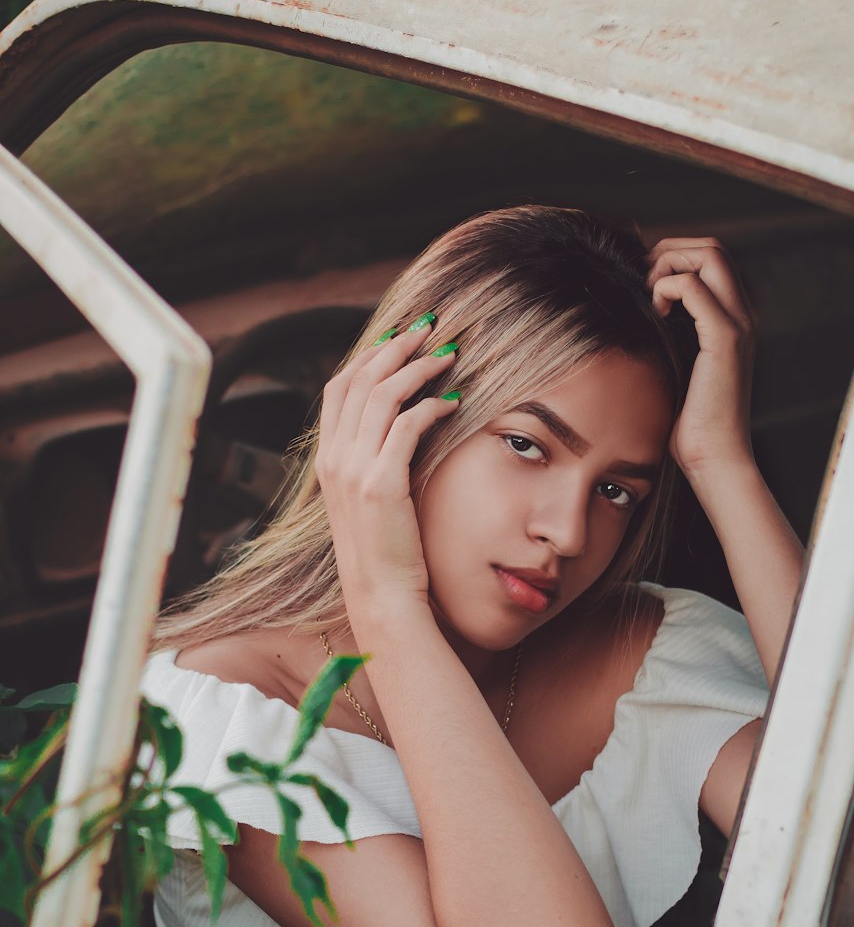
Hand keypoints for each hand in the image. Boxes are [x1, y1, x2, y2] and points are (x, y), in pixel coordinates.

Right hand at [315, 323, 458, 615]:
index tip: (400, 337)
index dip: (368, 355)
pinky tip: (454, 401)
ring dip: (418, 367)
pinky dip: (431, 405)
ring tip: (449, 355)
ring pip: (382, 394)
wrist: (381, 596)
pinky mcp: (382, 484)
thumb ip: (373, 464)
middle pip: (360, 379)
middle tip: (431, 330)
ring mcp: (354, 471)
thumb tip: (400, 431)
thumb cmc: (384, 553)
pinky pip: (407, 426)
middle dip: (396, 347)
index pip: (340, 388)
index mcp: (327, 460)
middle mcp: (334, 459)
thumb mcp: (368, 501)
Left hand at [647, 238, 755, 478]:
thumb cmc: (689, 421)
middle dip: (670, 252)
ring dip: (669, 265)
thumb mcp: (676, 365)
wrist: (713, 456)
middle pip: (711, 248)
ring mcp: (738, 324)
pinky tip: (656, 314)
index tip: (645, 283)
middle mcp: (743, 314)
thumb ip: (671, 332)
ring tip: (651, 296)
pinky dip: (667, 288)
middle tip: (644, 284)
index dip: (674, 257)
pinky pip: (694, 287)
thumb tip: (638, 308)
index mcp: (734, 318)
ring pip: (709, 255)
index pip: (711, 259)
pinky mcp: (725, 338)